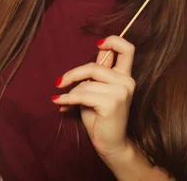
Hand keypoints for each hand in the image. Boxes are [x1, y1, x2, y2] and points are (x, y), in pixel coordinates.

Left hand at [52, 36, 135, 162]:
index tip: (98, 44)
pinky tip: (60, 103)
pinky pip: (82, 94)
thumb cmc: (100, 118)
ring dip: (71, 93)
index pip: (127, 49)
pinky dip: (68, 99)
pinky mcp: (112, 103)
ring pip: (86, 83)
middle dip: (73, 74)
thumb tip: (88, 58)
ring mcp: (121, 91)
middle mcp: (127, 81)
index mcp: (125, 76)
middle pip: (95, 66)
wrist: (110, 144)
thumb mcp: (97, 91)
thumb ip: (95, 75)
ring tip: (63, 100)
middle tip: (59, 82)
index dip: (113, 41)